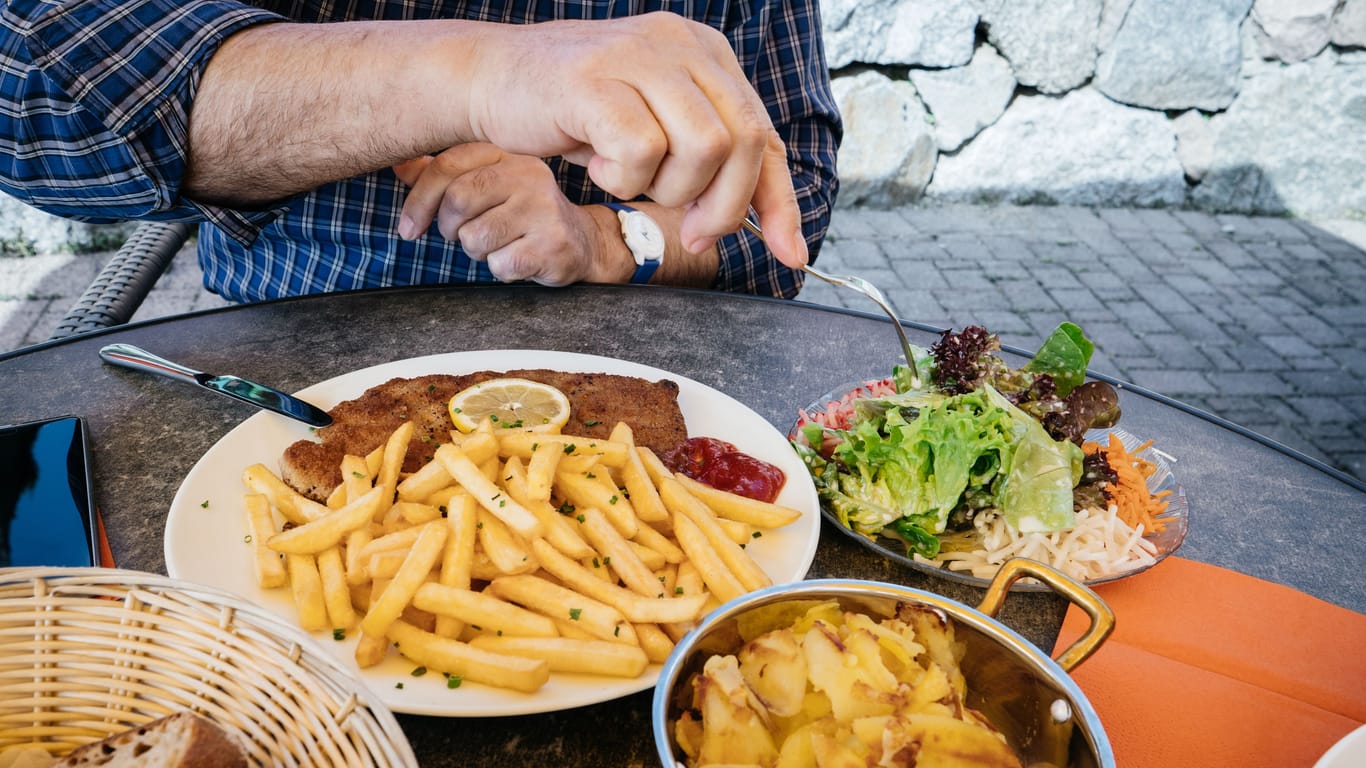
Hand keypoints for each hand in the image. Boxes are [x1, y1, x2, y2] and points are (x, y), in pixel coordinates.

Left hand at [392, 144, 600, 285]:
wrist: (583, 242)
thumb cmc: (524, 213)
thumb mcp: (488, 185)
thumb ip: (444, 175)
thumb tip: (398, 164)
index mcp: (507, 154)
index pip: (447, 166)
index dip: (418, 200)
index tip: (408, 228)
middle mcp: (528, 175)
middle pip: (457, 202)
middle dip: (451, 228)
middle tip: (465, 235)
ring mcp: (543, 209)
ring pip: (475, 237)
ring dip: (478, 251)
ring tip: (499, 245)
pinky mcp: (552, 244)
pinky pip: (500, 264)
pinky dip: (502, 270)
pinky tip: (519, 260)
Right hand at [458, 12, 807, 268]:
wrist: (488, 79)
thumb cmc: (573, 112)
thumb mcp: (654, 131)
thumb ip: (705, 162)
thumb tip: (758, 224)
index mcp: (705, 53)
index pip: (763, 134)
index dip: (780, 202)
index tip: (791, 255)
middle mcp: (681, 44)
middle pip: (743, 141)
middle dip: (724, 205)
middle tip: (690, 232)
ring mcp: (640, 55)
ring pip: (702, 147)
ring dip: (667, 189)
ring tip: (626, 178)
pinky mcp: (597, 78)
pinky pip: (642, 150)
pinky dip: (623, 178)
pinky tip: (595, 163)